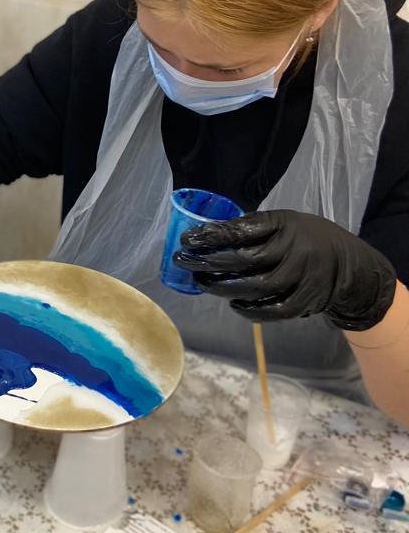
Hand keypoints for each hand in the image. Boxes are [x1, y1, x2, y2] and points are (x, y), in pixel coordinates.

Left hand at [175, 210, 397, 331]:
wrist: (348, 264)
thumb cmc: (305, 239)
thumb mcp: (285, 222)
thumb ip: (255, 228)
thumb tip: (210, 235)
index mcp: (285, 224)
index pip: (243, 229)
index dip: (212, 234)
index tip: (188, 239)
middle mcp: (293, 249)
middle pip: (244, 258)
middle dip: (209, 261)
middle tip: (184, 261)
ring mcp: (301, 277)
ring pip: (254, 286)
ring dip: (222, 287)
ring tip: (201, 282)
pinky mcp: (305, 301)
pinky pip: (271, 309)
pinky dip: (248, 309)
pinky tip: (232, 303)